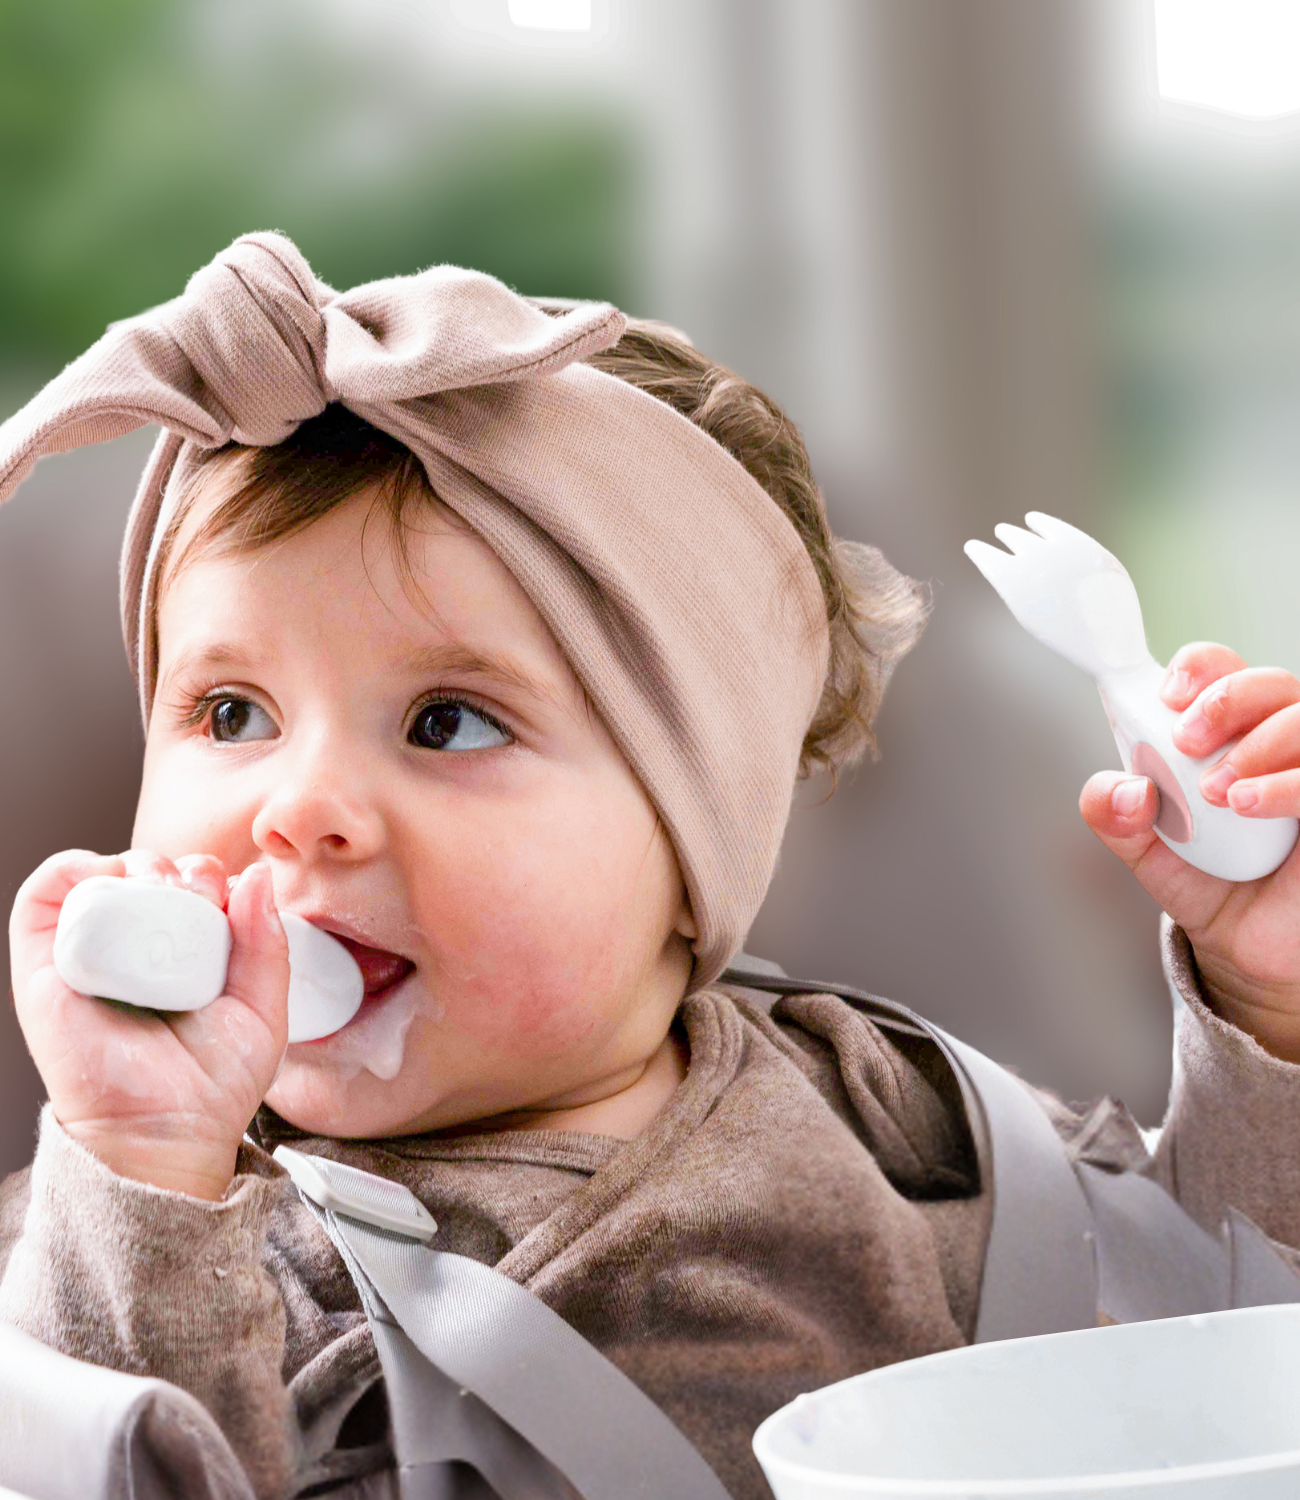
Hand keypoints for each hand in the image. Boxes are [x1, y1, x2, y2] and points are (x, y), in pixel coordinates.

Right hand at [9, 849, 288, 1198]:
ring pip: (103, 876)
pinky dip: (70, 870)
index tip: (230, 900)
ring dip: (136, 864)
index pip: (191, 887)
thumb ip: (267, 943)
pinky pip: (41, 898)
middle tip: (199, 894)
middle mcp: (134, 951)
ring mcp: (88, 956)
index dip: (211, 876)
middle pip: (150, 874)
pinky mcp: (43, 969)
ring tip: (163, 889)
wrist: (166, 1134)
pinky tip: (110, 878)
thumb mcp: (262, 1008)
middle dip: (180, 867)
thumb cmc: (212, 1085)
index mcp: (183, 957)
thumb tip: (255, 875)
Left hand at [1080, 643, 1299, 1060]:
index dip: (1200, 668)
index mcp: (1228, 734)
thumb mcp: (1144, 847)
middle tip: (1187, 741)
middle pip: (1272, 682)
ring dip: (1259, 744)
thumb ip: (1112, 812)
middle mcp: (1279, 744)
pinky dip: (1290, 781)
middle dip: (1226, 699)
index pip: (1223, 671)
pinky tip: (1252, 804)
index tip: (1168, 694)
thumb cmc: (1207, 881)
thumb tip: (1122, 788)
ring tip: (1222, 794)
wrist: (1249, 948)